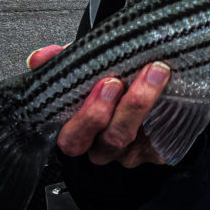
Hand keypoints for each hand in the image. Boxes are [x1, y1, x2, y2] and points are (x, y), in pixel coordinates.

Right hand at [27, 44, 170, 166]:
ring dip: (137, 103)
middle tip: (114, 82)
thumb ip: (66, 61)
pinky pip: (155, 140)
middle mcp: (99, 144)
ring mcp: (126, 151)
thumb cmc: (122, 81)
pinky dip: (164, 114)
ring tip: (154, 72)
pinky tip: (170, 91)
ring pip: (121, 137)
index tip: (94, 82)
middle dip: (96, 112)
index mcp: (80, 129)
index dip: (78, 116)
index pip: (68, 137)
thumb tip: (39, 58)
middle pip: (89, 143)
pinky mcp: (155, 151)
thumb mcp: (93, 66)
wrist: (167, 88)